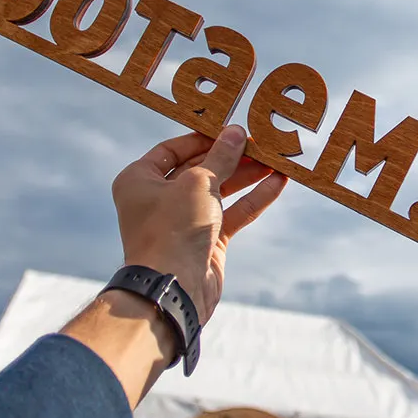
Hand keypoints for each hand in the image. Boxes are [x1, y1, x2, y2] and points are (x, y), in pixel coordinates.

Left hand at [111, 125, 286, 323]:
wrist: (173, 289)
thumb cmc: (173, 230)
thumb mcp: (198, 183)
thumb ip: (221, 157)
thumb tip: (236, 132)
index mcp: (140, 180)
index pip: (173, 149)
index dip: (203, 138)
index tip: (231, 129)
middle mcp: (159, 199)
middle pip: (200, 168)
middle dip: (231, 156)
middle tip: (261, 143)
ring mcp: (183, 221)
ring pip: (220, 190)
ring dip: (247, 175)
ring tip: (276, 160)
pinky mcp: (206, 240)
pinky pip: (232, 213)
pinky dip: (253, 199)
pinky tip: (277, 183)